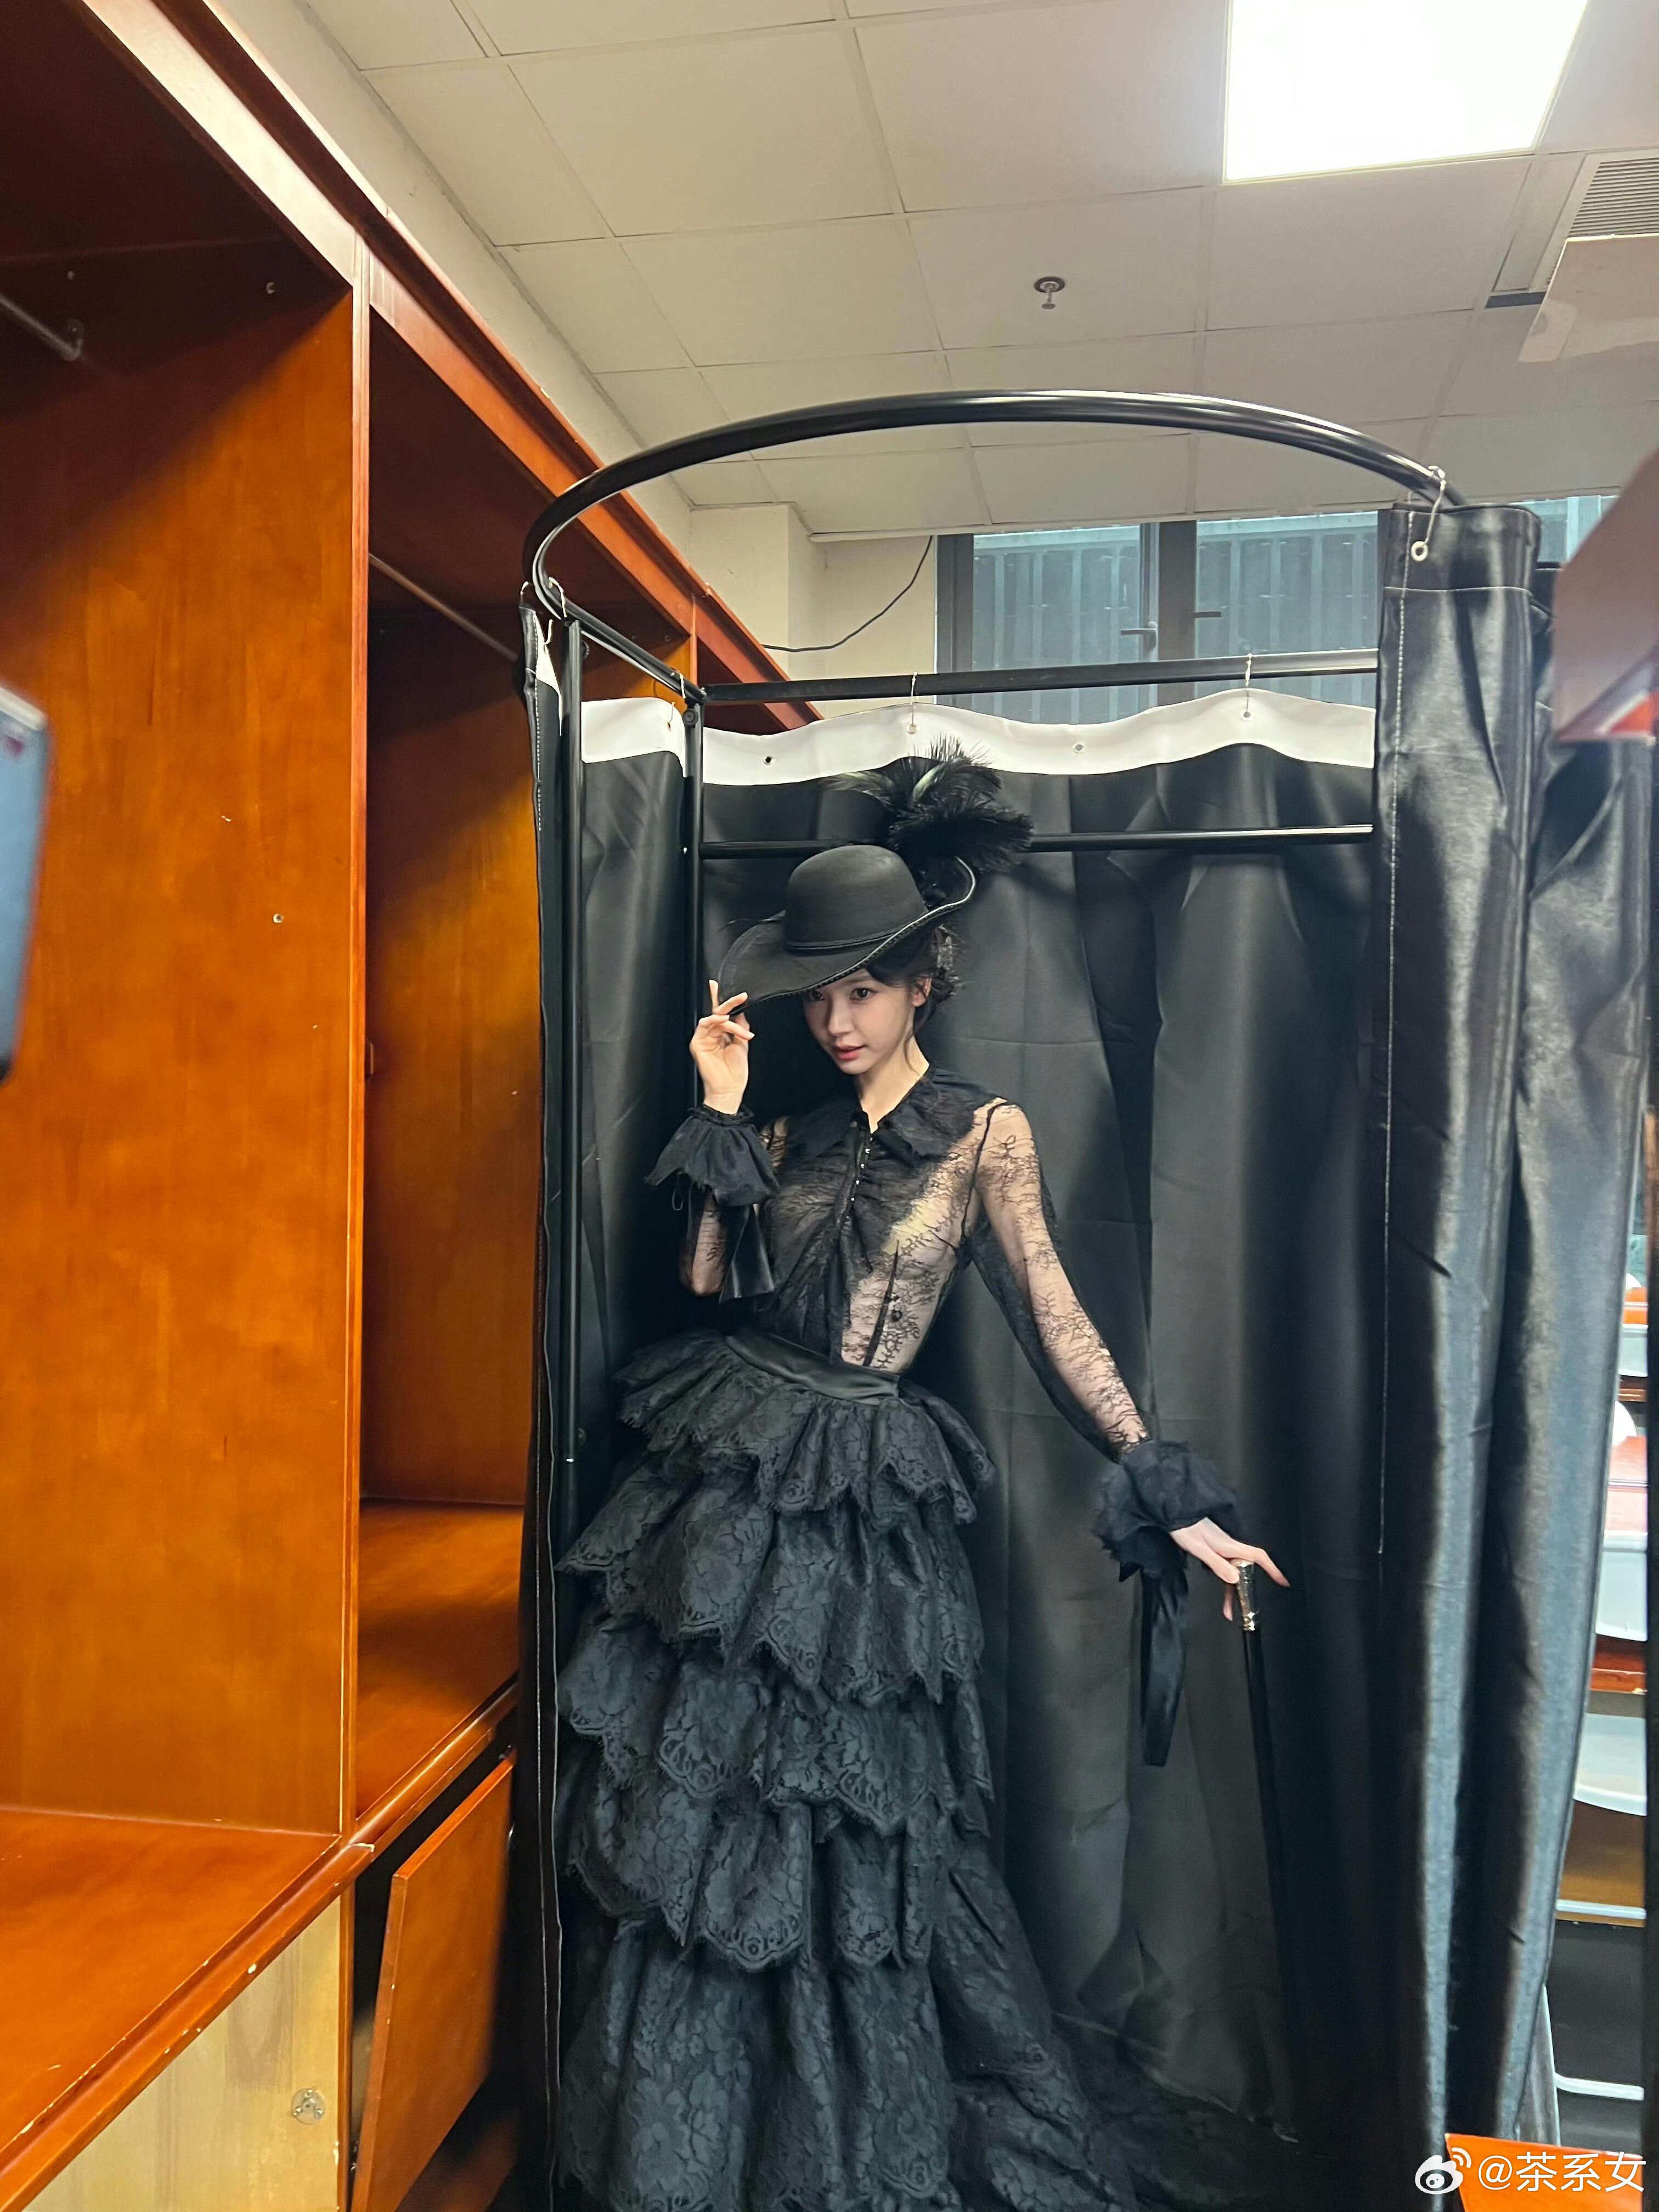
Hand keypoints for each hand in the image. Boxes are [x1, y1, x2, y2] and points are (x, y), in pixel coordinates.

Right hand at [690, 980, 752, 1109]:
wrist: (730, 1089)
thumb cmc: (735, 1072)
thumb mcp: (742, 1045)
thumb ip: (740, 1027)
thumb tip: (741, 1012)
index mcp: (721, 1035)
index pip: (721, 1014)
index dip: (720, 999)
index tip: (721, 986)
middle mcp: (711, 1035)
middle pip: (718, 1013)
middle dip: (729, 1003)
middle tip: (741, 996)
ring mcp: (703, 1039)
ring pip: (715, 1019)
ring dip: (730, 1021)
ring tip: (742, 1032)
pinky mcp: (697, 1043)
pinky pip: (705, 1025)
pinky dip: (716, 1022)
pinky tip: (726, 1023)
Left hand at [1171, 1519, 1288, 1622]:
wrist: (1173, 1515)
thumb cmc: (1184, 1528)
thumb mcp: (1199, 1548)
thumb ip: (1216, 1564)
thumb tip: (1235, 1579)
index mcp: (1229, 1545)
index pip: (1258, 1556)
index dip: (1272, 1568)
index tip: (1283, 1581)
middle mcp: (1228, 1546)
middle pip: (1245, 1570)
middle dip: (1246, 1590)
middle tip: (1245, 1609)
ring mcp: (1221, 1548)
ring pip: (1234, 1571)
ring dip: (1232, 1590)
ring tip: (1228, 1610)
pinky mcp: (1214, 1549)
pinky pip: (1224, 1567)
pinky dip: (1224, 1580)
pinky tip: (1221, 1589)